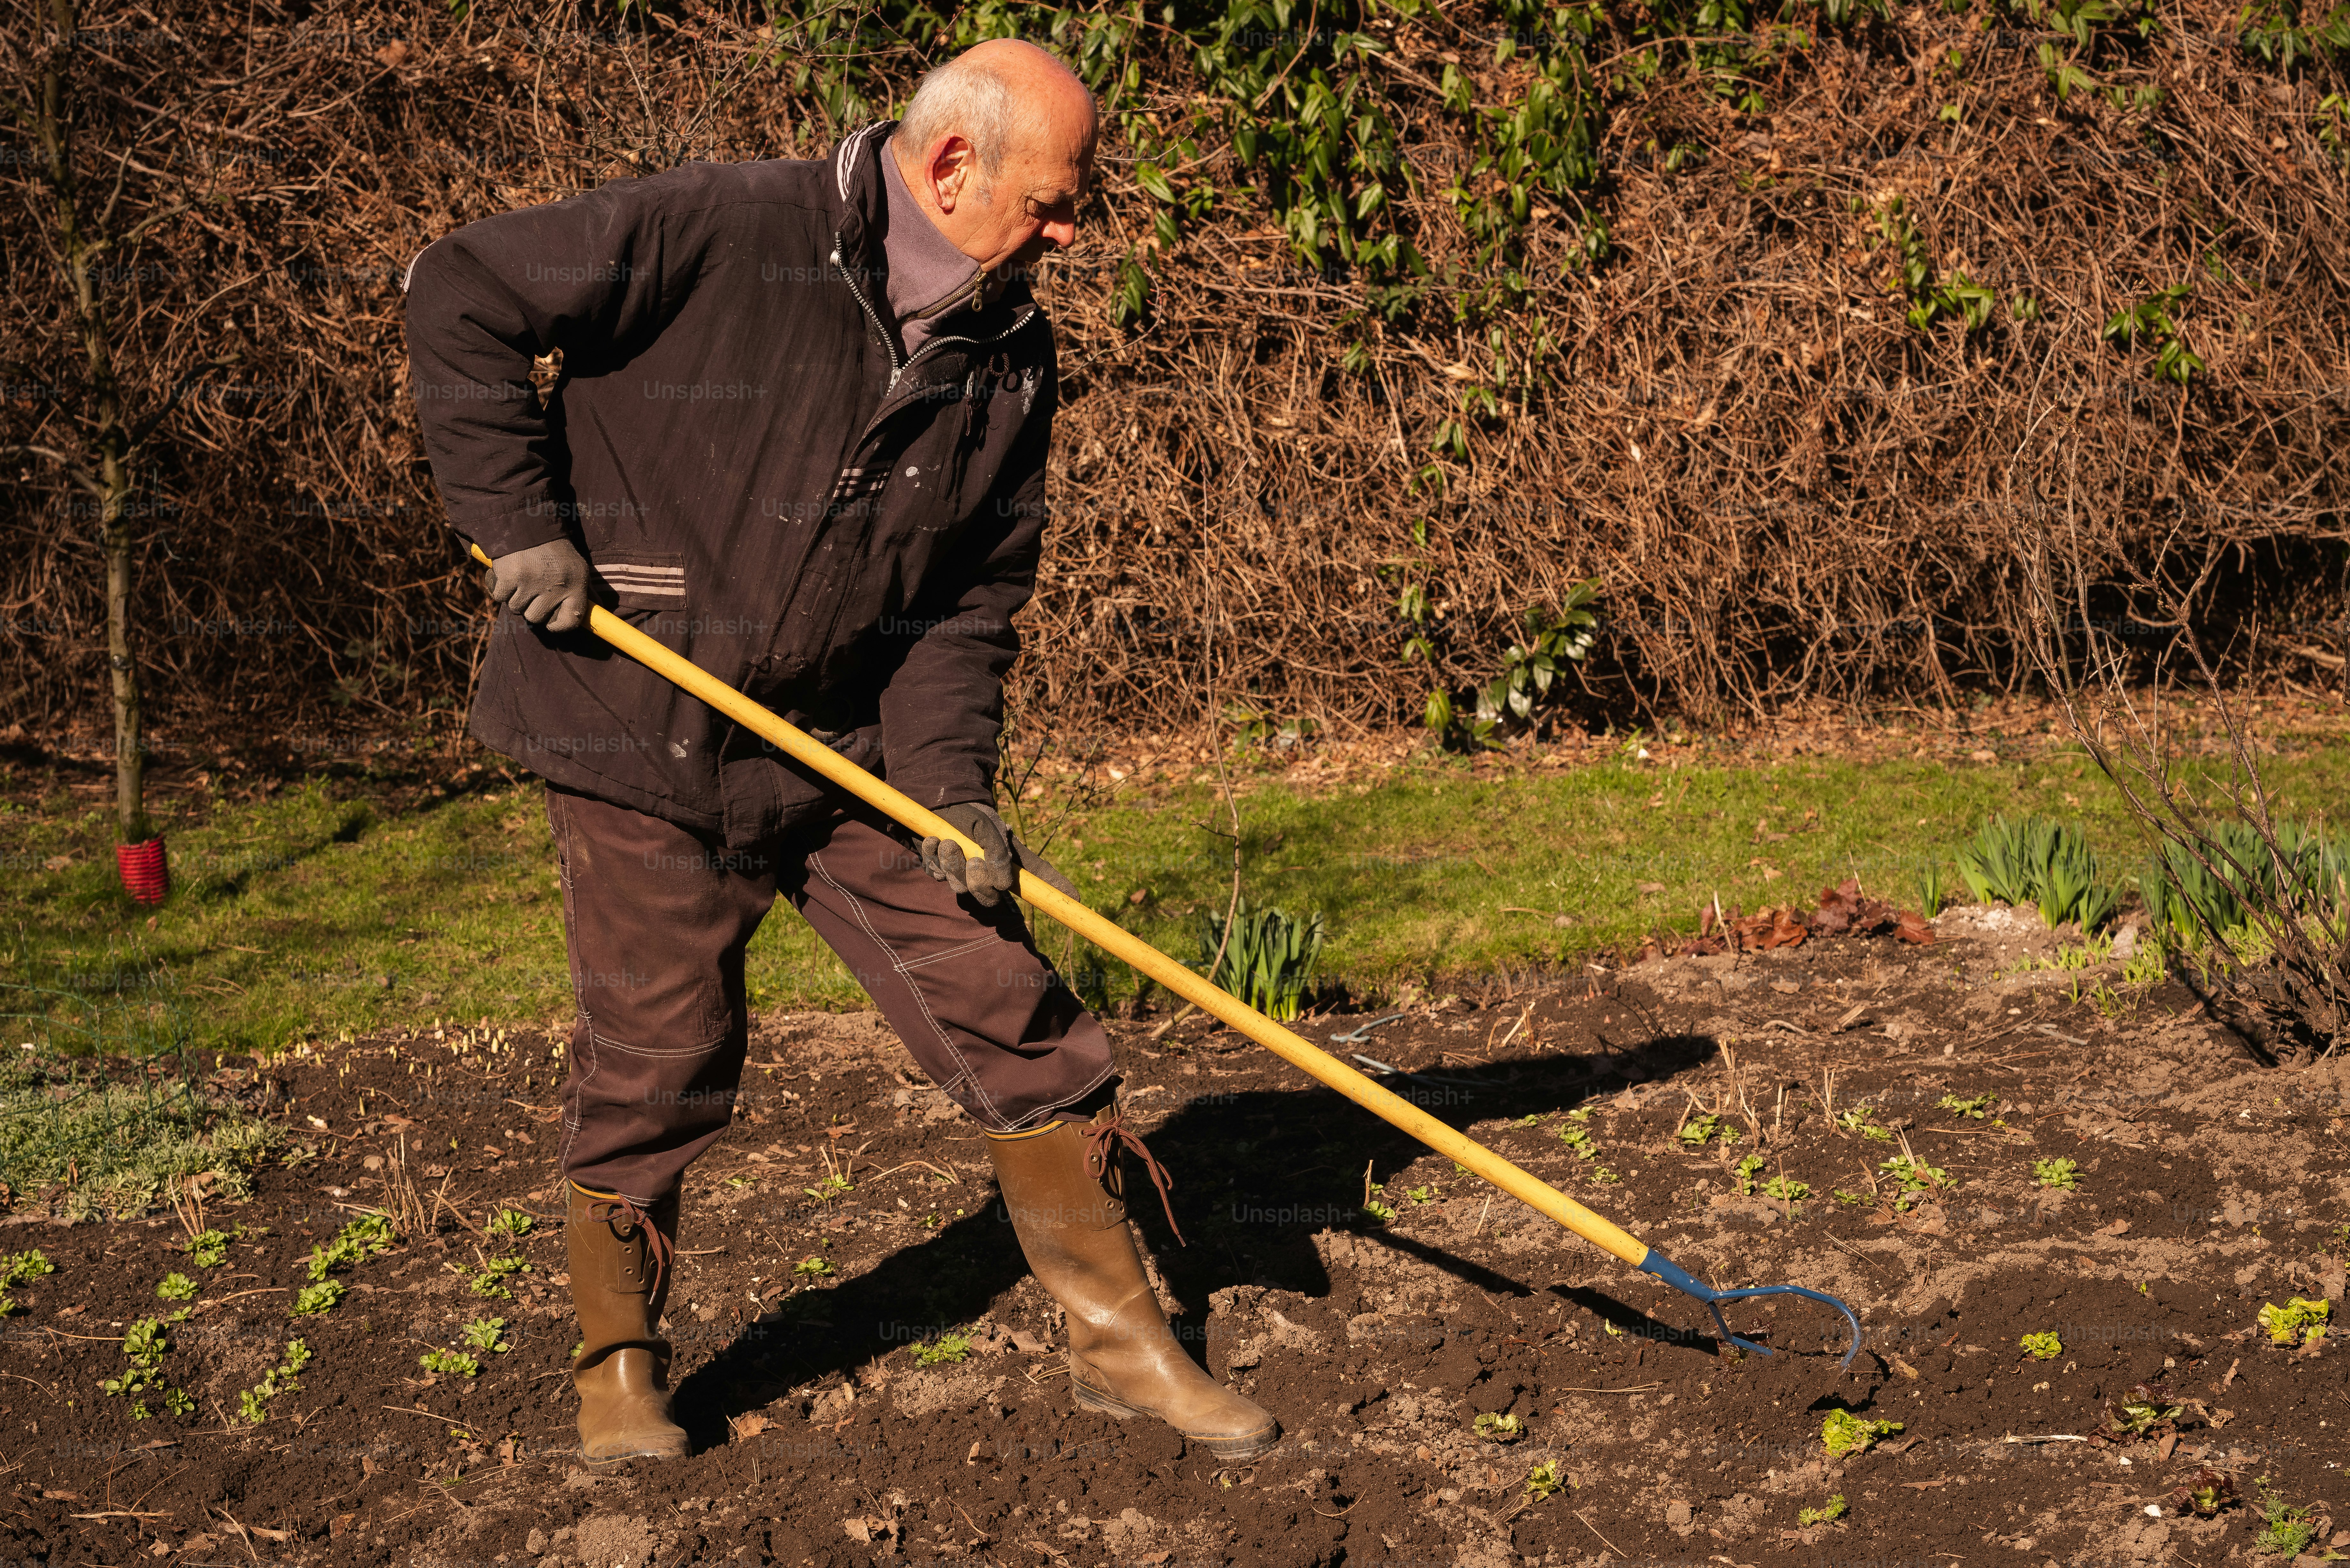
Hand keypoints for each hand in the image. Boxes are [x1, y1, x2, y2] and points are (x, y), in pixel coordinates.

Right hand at [483, 537, 591, 632]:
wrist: (528, 523)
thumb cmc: (555, 550)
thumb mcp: (577, 567)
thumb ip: (586, 591)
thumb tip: (598, 612)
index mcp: (575, 585)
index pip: (569, 622)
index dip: (559, 625)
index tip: (552, 621)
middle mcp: (554, 586)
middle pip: (536, 617)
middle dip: (532, 607)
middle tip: (533, 590)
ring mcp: (528, 582)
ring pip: (516, 608)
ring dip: (516, 597)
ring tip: (523, 578)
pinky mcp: (507, 577)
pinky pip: (499, 597)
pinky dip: (501, 588)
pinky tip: (509, 574)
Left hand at [919, 801, 1078, 907]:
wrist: (936, 800)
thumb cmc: (967, 812)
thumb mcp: (987, 825)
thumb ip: (998, 852)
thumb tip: (1004, 885)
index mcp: (1006, 860)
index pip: (1036, 879)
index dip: (1056, 889)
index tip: (1077, 899)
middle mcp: (987, 872)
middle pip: (989, 897)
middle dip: (977, 880)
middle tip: (971, 859)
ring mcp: (962, 874)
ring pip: (959, 888)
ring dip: (951, 864)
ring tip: (946, 841)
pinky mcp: (940, 871)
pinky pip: (936, 876)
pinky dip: (934, 859)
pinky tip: (933, 840)